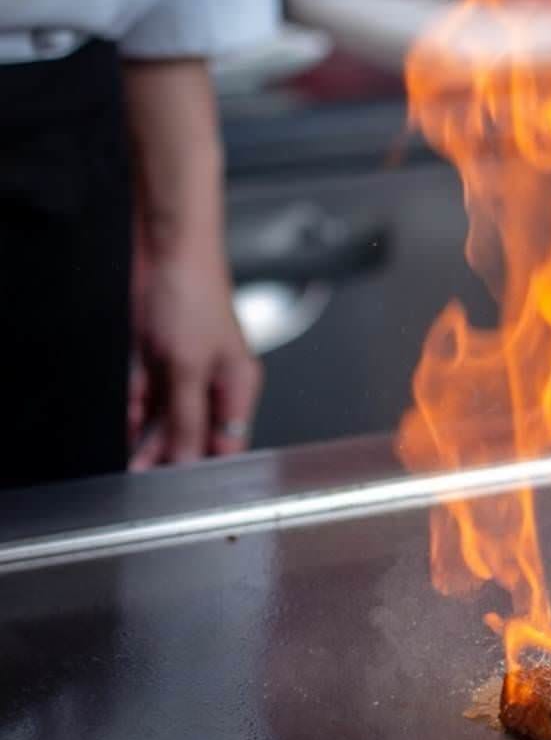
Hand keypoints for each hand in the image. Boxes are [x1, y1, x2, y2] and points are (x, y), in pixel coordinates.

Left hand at [129, 247, 261, 469]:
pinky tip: (124, 415)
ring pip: (162, 420)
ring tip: (127, 453)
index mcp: (237, 386)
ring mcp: (183, 374)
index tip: (176, 487)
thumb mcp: (188, 368)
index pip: (227, 443)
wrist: (163, 252)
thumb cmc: (195, 294)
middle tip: (141, 473)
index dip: (204, 467)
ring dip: (143, 434)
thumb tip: (188, 461)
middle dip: (166, 453)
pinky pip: (142, 399)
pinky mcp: (156, 363)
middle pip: (191, 434)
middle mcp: (212, 383)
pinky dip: (131, 408)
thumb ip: (186, 418)